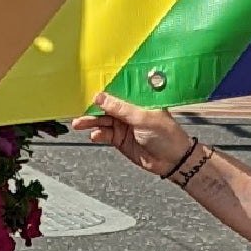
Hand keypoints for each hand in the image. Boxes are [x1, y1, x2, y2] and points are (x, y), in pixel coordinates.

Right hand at [70, 93, 192, 176]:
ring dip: (91, 122)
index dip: (104, 90)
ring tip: (79, 124)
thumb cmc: (166, 135)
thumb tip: (99, 96)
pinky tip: (95, 136)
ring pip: (102, 121)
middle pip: (107, 107)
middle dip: (92, 108)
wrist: (173, 161)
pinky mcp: (120, 140)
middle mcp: (130, 111)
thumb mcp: (143, 118)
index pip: (119, 92)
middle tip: (78, 110)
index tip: (87, 89)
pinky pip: (105, 135)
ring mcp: (124, 125)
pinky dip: (98, 135)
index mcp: (140, 100)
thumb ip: (120, 108)